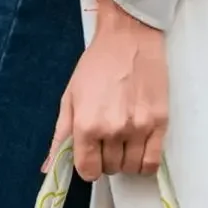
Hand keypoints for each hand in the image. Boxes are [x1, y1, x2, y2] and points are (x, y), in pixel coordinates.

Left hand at [43, 0, 167, 182]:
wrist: (129, 37)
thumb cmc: (97, 65)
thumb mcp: (70, 98)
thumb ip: (61, 136)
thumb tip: (48, 169)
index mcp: (87, 125)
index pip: (88, 171)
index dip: (89, 166)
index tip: (92, 155)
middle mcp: (112, 130)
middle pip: (109, 168)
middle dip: (106, 159)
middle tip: (108, 140)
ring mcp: (138, 128)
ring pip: (130, 167)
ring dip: (125, 161)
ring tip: (124, 142)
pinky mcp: (159, 123)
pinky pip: (151, 162)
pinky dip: (144, 164)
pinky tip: (139, 151)